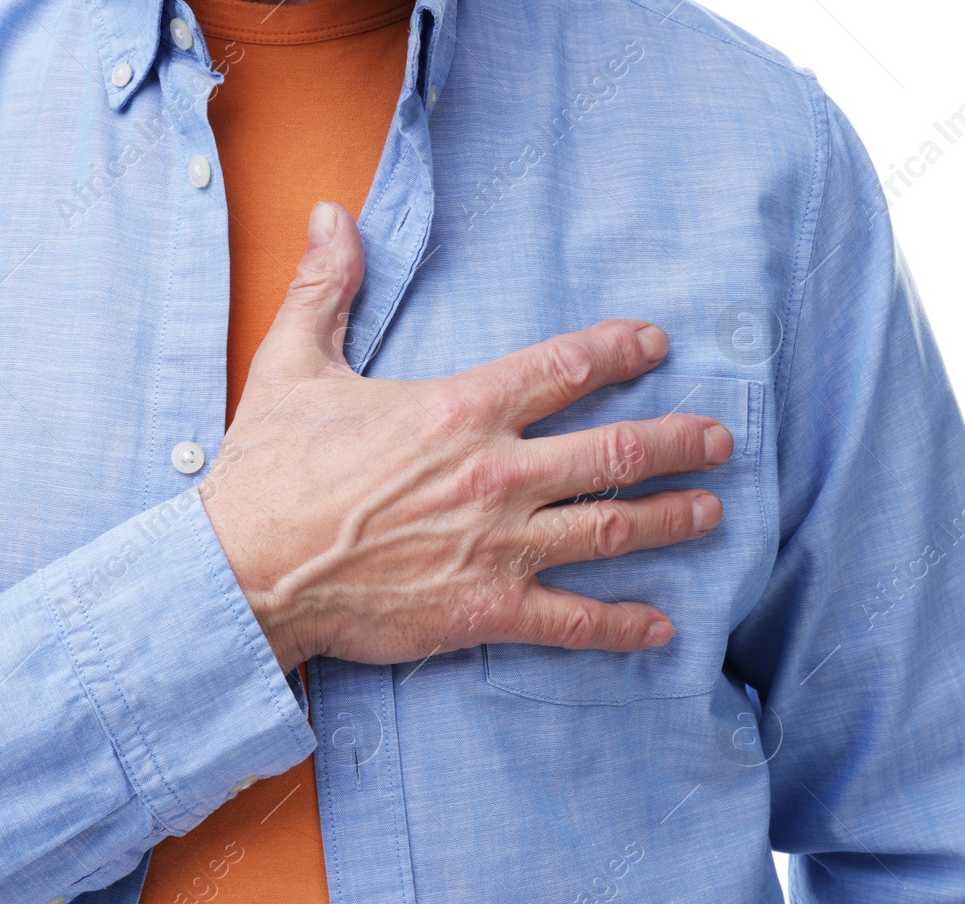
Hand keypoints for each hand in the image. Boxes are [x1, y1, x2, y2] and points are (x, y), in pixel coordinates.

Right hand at [201, 201, 731, 668]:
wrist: (244, 573)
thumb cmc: (270, 472)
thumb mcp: (294, 365)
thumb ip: (327, 289)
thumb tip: (331, 215)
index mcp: (460, 408)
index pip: (565, 367)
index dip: (620, 351)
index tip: (655, 344)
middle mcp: (496, 473)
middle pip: (617, 451)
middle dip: (679, 442)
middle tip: (720, 439)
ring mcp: (498, 545)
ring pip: (612, 528)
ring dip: (672, 519)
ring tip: (712, 512)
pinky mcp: (486, 608)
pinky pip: (573, 620)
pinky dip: (623, 625)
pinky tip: (664, 628)